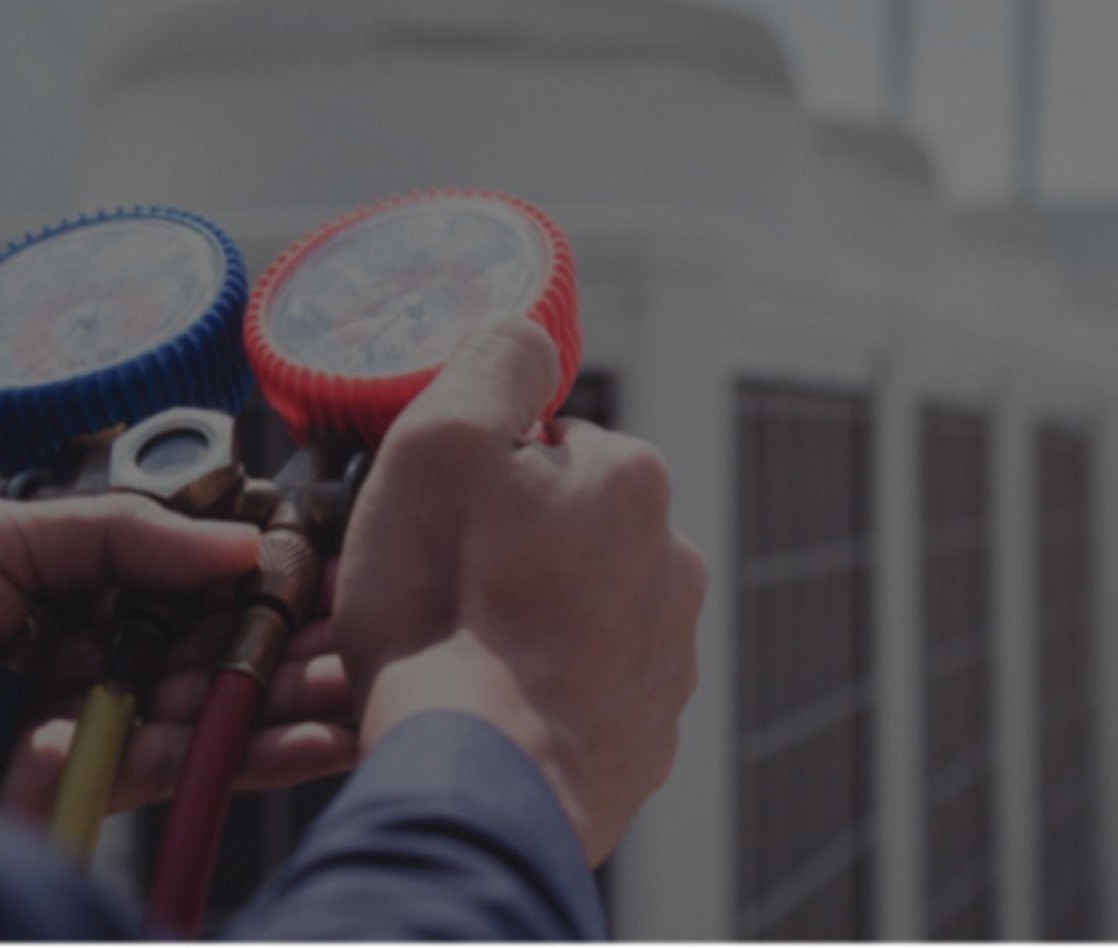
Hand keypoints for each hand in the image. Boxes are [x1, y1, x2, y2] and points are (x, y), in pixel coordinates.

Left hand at [0, 493, 357, 822]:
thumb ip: (123, 536)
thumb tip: (240, 545)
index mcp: (70, 582)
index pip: (190, 576)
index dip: (261, 574)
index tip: (331, 566)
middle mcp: (90, 652)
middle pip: (212, 644)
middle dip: (296, 639)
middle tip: (377, 629)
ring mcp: (87, 723)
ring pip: (210, 708)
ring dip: (296, 699)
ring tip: (373, 685)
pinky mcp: (74, 788)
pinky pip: (179, 765)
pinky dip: (251, 754)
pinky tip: (321, 738)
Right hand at [332, 318, 707, 865]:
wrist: (477, 782)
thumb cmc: (448, 608)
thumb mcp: (442, 442)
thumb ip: (496, 362)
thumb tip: (531, 335)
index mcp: (633, 481)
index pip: (550, 447)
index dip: (482, 479)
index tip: (443, 524)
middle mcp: (675, 563)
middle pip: (571, 529)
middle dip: (514, 548)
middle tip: (445, 592)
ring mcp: (668, 659)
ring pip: (583, 610)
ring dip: (533, 620)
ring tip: (465, 658)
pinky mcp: (648, 738)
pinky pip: (589, 690)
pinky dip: (547, 691)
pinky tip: (496, 709)